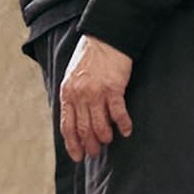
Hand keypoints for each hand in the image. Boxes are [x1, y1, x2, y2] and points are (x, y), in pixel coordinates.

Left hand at [59, 35, 134, 160]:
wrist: (106, 37)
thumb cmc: (90, 57)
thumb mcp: (72, 76)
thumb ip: (72, 97)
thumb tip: (75, 119)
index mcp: (67, 93)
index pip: (67, 126)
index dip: (72, 144)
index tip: (78, 156)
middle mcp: (80, 95)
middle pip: (83, 129)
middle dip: (89, 144)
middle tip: (95, 152)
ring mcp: (96, 92)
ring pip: (100, 124)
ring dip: (105, 136)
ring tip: (109, 140)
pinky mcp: (113, 88)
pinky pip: (118, 113)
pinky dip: (122, 124)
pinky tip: (126, 130)